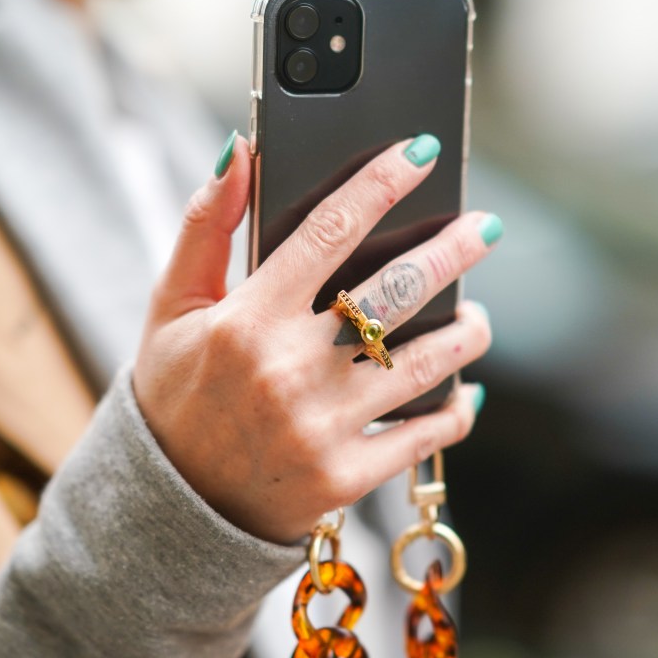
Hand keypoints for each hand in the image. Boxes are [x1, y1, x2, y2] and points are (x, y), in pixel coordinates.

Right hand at [131, 133, 497, 543]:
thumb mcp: (171, 306)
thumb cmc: (174, 395)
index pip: (327, 231)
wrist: (170, 508)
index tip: (421, 153)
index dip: (380, 184)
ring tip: (477, 313)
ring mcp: (323, 427)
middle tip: (487, 226)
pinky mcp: (346, 476)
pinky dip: (454, 409)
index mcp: (245, 321)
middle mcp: (289, 370)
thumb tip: (240, 150)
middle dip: (453, 250)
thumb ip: (205, 225)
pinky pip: (424, 435)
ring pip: (425, 362)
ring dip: (466, 330)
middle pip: (397, 292)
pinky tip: (465, 387)